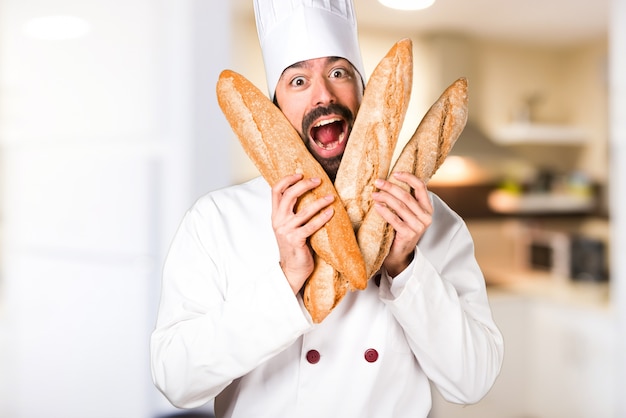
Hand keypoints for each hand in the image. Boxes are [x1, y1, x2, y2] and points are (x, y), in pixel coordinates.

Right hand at [271, 173, 334, 293]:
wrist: (292, 269)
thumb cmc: (294, 245)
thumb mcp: (288, 225)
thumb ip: (291, 211)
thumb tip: (304, 190)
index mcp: (275, 215)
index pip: (275, 191)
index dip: (287, 179)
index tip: (300, 173)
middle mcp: (278, 221)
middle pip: (289, 195)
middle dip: (304, 185)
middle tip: (318, 180)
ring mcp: (286, 231)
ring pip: (304, 211)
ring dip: (319, 202)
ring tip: (331, 197)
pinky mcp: (296, 240)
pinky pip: (311, 226)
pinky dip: (322, 218)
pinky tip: (331, 213)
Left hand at [372, 172, 432, 276]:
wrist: (399, 254)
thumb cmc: (401, 230)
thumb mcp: (408, 214)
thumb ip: (406, 200)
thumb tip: (390, 181)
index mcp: (428, 208)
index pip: (421, 187)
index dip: (408, 177)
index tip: (394, 173)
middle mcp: (426, 217)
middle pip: (407, 196)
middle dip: (390, 187)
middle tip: (377, 182)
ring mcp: (418, 226)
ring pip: (400, 206)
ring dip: (385, 198)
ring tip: (374, 194)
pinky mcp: (409, 234)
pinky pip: (394, 219)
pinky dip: (384, 212)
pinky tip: (376, 206)